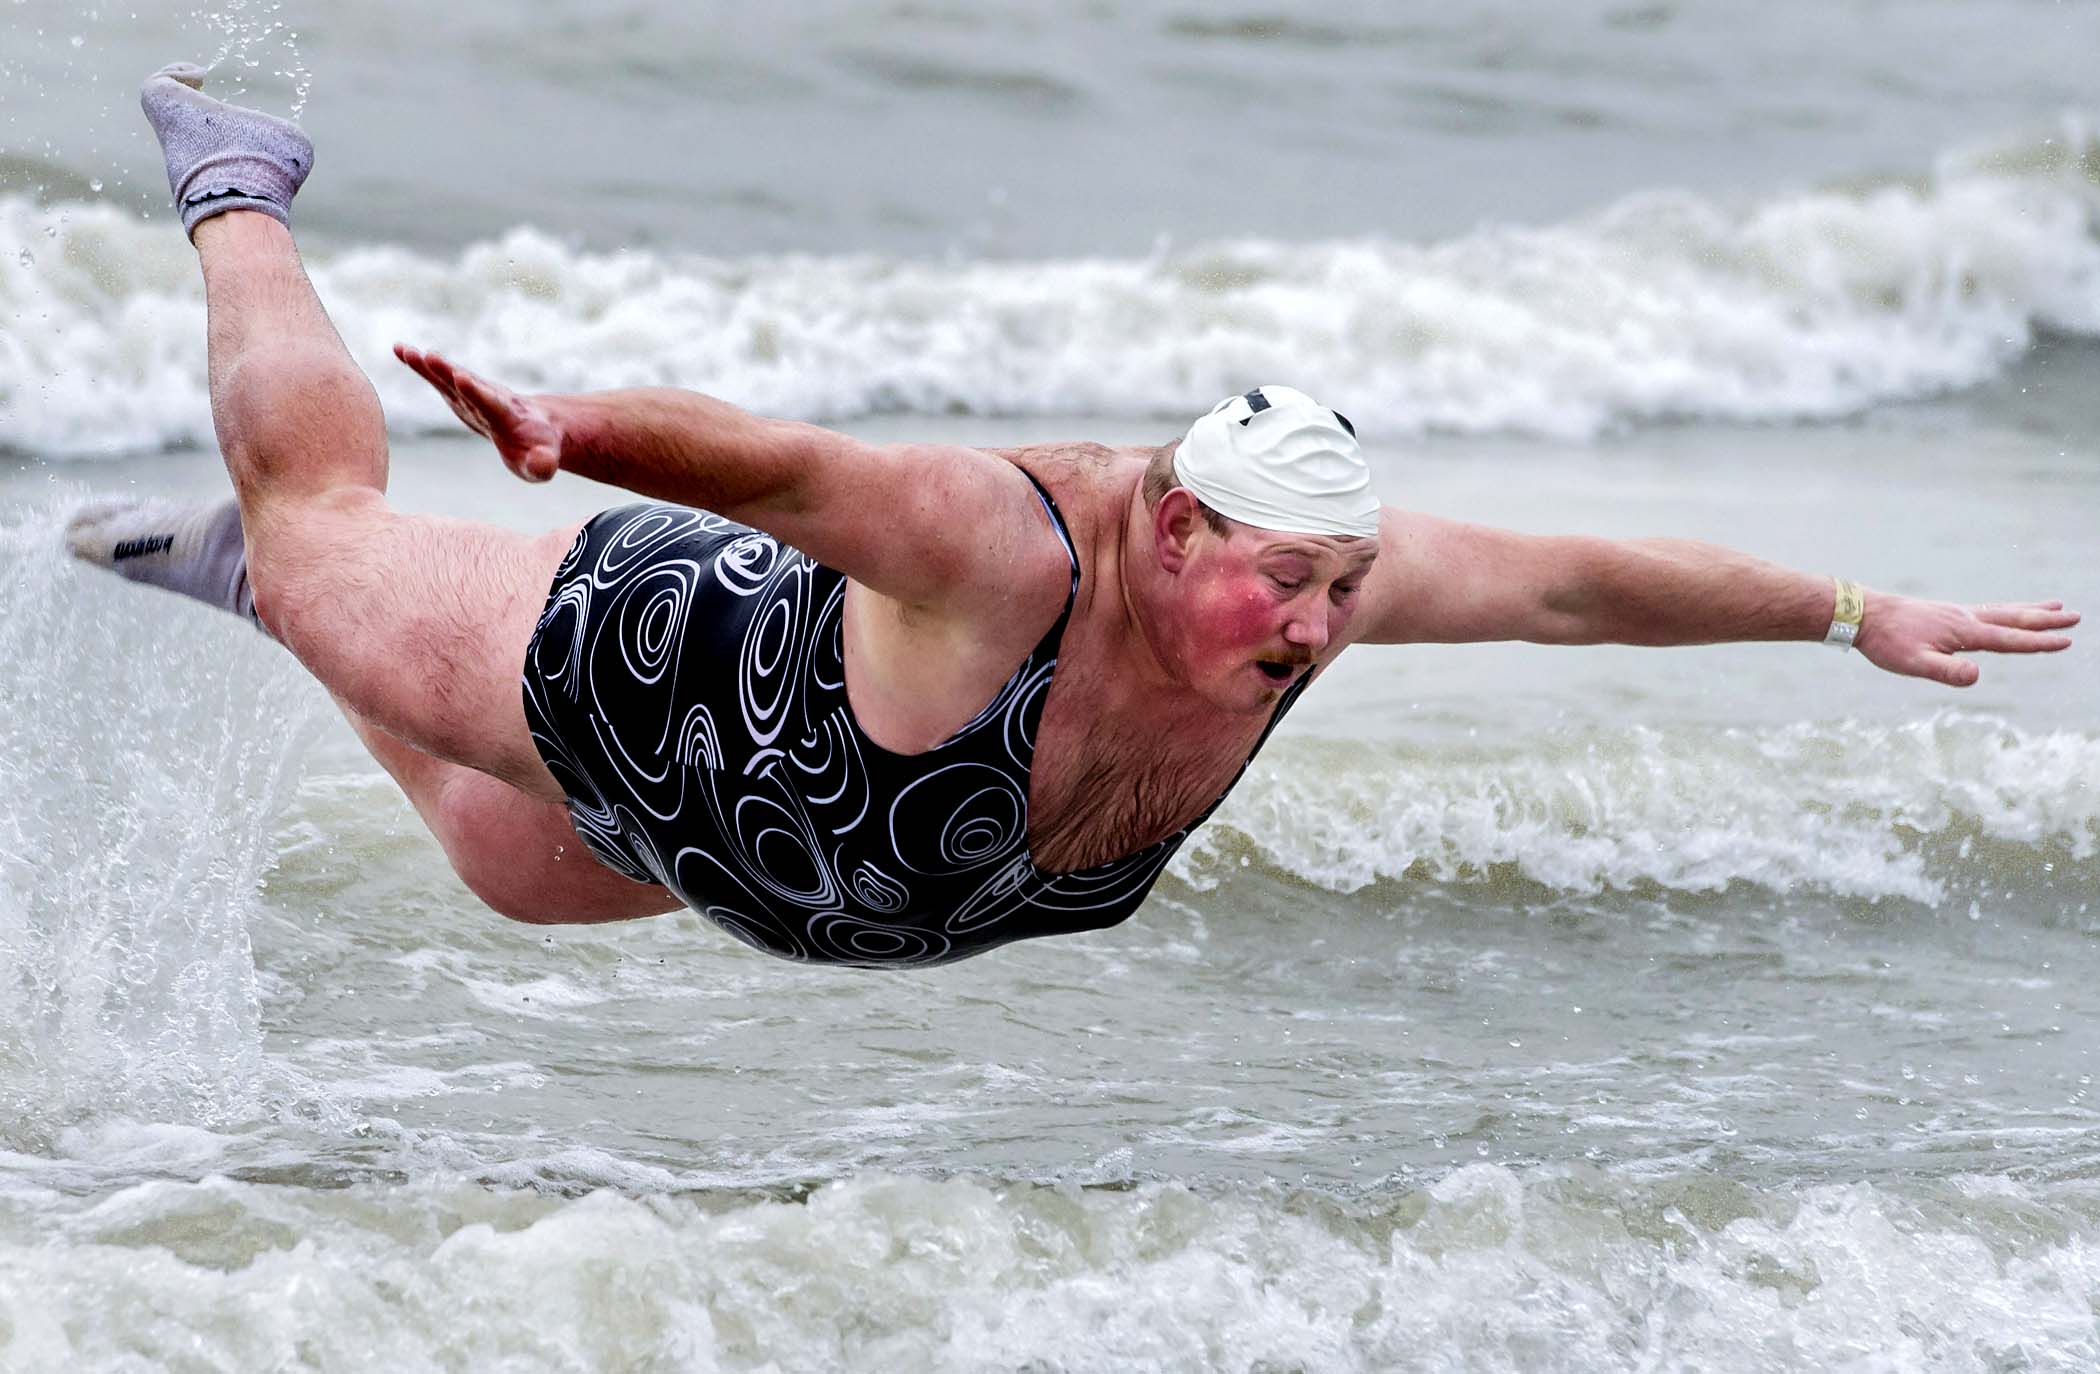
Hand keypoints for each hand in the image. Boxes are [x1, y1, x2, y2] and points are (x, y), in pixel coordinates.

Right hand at [393, 344, 561, 481]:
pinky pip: (438, 377)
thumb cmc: (538, 448)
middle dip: (449, 372)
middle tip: (430, 357)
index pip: (491, 404)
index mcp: (507, 417)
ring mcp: (472, 394)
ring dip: (429, 365)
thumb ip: (543, 464)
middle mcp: (488, 399)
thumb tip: (543, 465)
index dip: (477, 392)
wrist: (536, 425)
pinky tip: (399, 350)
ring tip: (406, 350)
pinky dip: (420, 364)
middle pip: (466, 384)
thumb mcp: (543, 463)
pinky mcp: (459, 393)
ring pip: (449, 377)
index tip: (463, 378)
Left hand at [1856, 591, 2078, 686]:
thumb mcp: (1913, 663)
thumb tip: (1977, 676)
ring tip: (2055, 605)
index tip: (2067, 641)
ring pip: (2003, 611)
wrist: (1863, 613)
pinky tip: (2006, 612)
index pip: (2010, 639)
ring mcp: (1956, 613)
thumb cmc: (1887, 641)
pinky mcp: (1946, 613)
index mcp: (1964, 633)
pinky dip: (2005, 609)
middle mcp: (1966, 618)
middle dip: (2045, 620)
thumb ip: (1946, 671)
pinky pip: (1986, 610)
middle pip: (2014, 619)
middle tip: (2076, 616)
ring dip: (2031, 609)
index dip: (2039, 642)